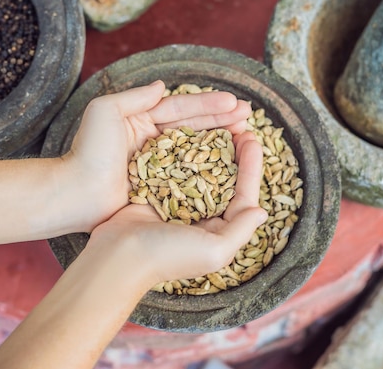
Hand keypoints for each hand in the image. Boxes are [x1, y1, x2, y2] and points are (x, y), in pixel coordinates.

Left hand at [58, 80, 251, 234]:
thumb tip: (162, 86)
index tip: (235, 102)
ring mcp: (158, 164)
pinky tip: (229, 163)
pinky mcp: (159, 187)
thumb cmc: (89, 152)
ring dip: (221, 140)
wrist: (76, 194)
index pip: (181, 109)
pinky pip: (189, 173)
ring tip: (246, 133)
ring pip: (195, 148)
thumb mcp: (106, 112)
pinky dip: (209, 167)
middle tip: (249, 114)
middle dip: (222, 118)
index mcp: (141, 120)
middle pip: (194, 126)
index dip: (209, 104)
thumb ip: (134, 97)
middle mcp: (153, 140)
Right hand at [83, 131, 266, 284]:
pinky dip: (186, 152)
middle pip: (226, 180)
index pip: (243, 195)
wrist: (119, 255)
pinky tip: (191, 133)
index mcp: (219, 231)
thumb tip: (262, 211)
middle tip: (240, 127)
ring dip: (213, 148)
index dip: (251, 168)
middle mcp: (203, 218)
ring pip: (203, 170)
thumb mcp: (215, 251)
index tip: (253, 140)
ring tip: (220, 126)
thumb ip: (242, 230)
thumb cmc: (169, 257)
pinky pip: (178, 169)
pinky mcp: (158, 193)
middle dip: (235, 154)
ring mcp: (180, 204)